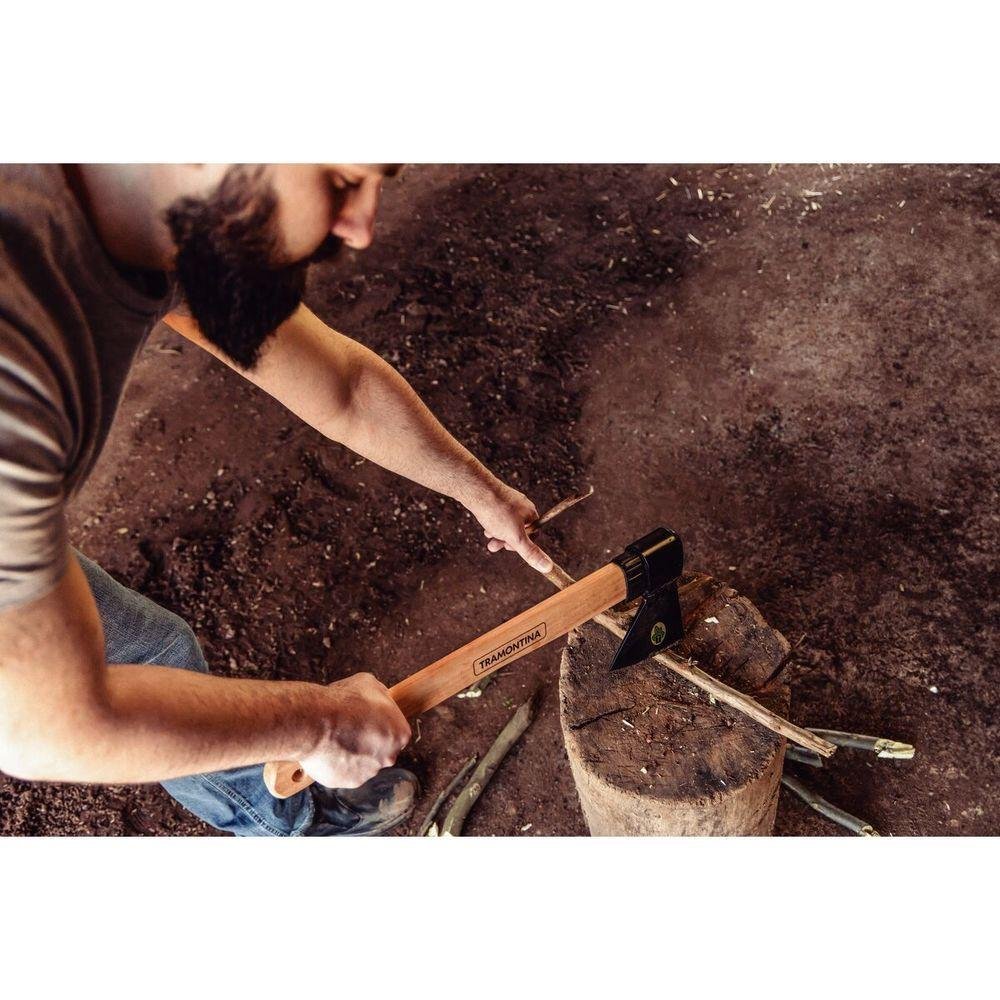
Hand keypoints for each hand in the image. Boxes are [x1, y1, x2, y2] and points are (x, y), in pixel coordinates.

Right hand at [299, 673, 410, 788]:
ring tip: (336, 736)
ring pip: (362, 763)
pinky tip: (328, 748)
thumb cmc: (343, 702)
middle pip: (381, 750)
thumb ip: (381, 696)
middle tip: (351, 728)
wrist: (316, 722)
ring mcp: (368, 772)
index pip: (396, 732)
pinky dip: (337, 763)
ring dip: (353, 753)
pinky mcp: (347, 782)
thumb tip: (380, 698)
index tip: (368, 719)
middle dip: (368, 741)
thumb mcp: (370, 684)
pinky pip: (344, 772)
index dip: (381, 724)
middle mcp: (388, 757)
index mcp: (400, 734)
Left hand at [471, 481, 553, 573]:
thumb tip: (548, 567)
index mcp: (531, 512)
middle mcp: (521, 505)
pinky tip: (485, 525)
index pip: (534, 533)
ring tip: (488, 535)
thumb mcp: (515, 537)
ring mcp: (508, 500)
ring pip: (505, 523)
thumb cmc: (498, 512)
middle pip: (518, 529)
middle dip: (506, 540)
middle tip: (495, 545)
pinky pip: (497, 515)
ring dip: (497, 533)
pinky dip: (491, 522)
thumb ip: (530, 553)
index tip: (511, 546)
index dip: (523, 543)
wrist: (477, 490)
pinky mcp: (495, 498)